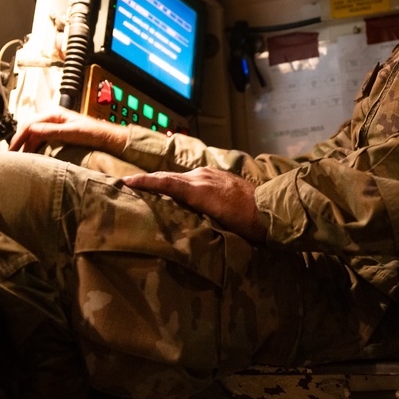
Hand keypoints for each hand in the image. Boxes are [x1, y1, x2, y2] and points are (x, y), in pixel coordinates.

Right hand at [8, 107, 127, 154]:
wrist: (106, 138)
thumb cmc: (93, 133)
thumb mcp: (72, 132)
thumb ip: (52, 131)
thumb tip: (32, 130)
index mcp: (55, 114)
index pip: (30, 124)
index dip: (19, 137)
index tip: (13, 149)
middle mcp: (52, 117)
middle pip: (29, 128)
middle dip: (19, 141)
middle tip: (11, 154)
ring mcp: (54, 125)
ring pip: (33, 135)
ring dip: (26, 145)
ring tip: (18, 157)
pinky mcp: (57, 133)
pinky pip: (40, 139)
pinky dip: (34, 147)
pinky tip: (30, 155)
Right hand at [122, 167, 265, 243]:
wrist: (273, 210)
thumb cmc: (246, 223)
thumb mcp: (218, 223)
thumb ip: (194, 215)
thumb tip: (174, 218)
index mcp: (200, 189)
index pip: (166, 182)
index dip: (145, 182)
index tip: (125, 181)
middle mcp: (203, 177)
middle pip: (170, 177)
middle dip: (149, 180)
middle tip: (130, 184)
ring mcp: (212, 174)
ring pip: (181, 176)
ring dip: (165, 181)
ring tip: (149, 189)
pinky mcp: (219, 175)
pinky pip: (193, 177)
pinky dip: (180, 182)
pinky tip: (177, 190)